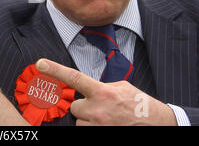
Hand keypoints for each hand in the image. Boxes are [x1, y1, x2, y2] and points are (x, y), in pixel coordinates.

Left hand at [36, 59, 176, 125]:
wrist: (159, 125)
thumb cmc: (140, 105)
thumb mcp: (121, 88)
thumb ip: (101, 87)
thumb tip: (86, 88)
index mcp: (103, 92)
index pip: (74, 78)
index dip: (55, 70)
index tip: (40, 63)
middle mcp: (98, 110)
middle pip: (74, 106)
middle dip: (84, 106)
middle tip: (101, 107)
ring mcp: (98, 126)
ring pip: (79, 121)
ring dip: (89, 119)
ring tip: (107, 118)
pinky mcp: (100, 135)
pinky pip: (85, 130)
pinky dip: (93, 127)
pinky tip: (107, 125)